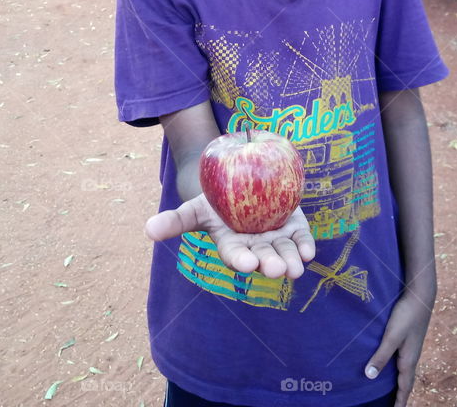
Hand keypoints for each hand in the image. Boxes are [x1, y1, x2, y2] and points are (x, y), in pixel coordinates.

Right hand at [144, 195, 315, 279]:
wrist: (240, 186)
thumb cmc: (214, 203)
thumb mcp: (194, 209)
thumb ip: (174, 221)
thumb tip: (148, 230)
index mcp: (232, 245)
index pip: (236, 255)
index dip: (241, 259)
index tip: (247, 263)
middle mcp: (255, 246)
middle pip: (263, 256)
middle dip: (270, 263)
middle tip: (277, 270)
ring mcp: (275, 238)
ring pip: (284, 251)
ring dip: (291, 260)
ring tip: (296, 269)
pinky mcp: (292, 228)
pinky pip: (300, 239)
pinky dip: (305, 246)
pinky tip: (309, 252)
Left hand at [364, 289, 434, 406]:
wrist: (421, 295)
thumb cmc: (406, 315)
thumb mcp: (392, 336)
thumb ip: (381, 355)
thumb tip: (369, 376)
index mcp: (409, 360)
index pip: (405, 387)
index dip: (400, 400)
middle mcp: (412, 356)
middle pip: (407, 381)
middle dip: (401, 394)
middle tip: (395, 405)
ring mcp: (411, 347)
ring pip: (405, 370)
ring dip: (400, 382)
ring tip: (394, 390)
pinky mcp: (408, 338)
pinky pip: (404, 360)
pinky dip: (399, 369)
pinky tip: (393, 364)